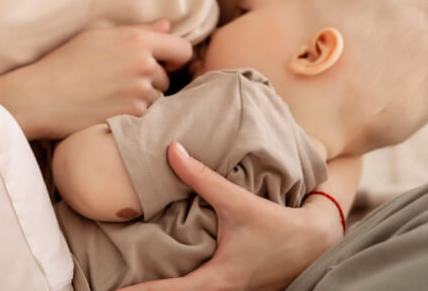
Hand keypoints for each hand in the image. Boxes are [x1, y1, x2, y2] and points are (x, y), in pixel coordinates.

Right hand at [0, 20, 191, 140]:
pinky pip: (146, 116)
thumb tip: (168, 26)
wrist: (41, 96)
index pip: (182, 49)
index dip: (174, 57)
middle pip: (168, 77)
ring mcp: (139, 92)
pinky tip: (109, 108)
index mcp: (137, 40)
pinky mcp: (131, 116)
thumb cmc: (66, 61)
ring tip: (112, 95)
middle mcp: (143, 64)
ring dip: (143, 98)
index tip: (162, 62)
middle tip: (121, 81)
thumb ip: (139, 30)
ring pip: (158, 98)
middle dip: (152, 79)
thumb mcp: (100, 35)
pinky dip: (132, 114)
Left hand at [118, 142, 340, 290]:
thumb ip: (203, 178)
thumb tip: (172, 151)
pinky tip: (166, 280)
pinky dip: (182, 289)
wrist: (314, 243)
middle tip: (113, 289)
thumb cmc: (277, 225)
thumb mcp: (238, 201)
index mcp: (217, 281)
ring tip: (132, 286)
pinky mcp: (233, 290)